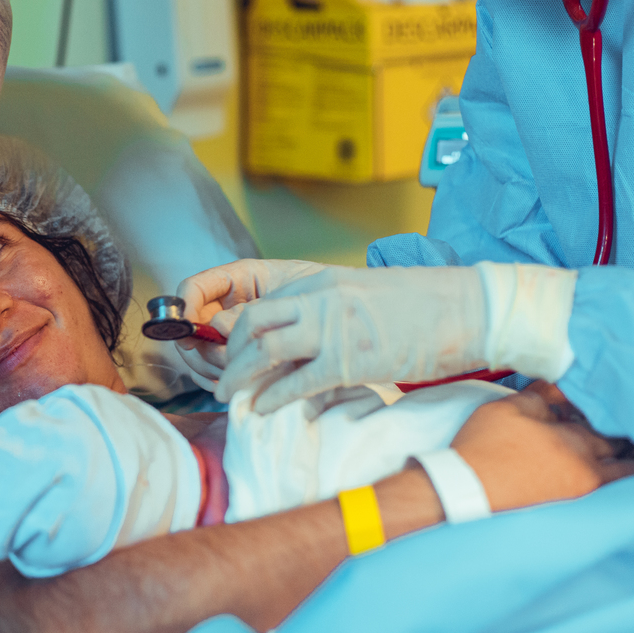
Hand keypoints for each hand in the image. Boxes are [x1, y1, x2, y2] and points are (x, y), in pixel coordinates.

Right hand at [173, 260, 327, 388]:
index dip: (184, 307)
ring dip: (212, 367)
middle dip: (202, 347)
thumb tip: (217, 327)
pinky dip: (219, 381)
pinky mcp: (239, 358)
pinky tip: (242, 386)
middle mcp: (227, 305)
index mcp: (238, 279)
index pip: (194, 287)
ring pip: (198, 353)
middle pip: (190, 327)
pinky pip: (212, 372)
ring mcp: (230, 333)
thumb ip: (255, 307)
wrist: (355, 314)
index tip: (189, 329)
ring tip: (240, 377)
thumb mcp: (293, 293)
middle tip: (226, 362)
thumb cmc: (327, 294)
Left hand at [215, 265, 489, 409]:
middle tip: (224, 377)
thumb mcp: (363, 296)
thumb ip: (330, 310)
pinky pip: (297, 381)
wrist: (469, 309)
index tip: (230, 353)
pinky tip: (262, 410)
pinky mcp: (350, 360)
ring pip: (263, 351)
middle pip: (251, 324)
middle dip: (229, 354)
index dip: (238, 332)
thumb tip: (308, 336)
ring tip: (229, 397)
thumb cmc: (424, 307)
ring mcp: (332, 329)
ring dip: (240, 377)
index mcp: (321, 283)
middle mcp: (319, 300)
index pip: (262, 305)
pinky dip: (273, 397)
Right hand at [452, 381, 633, 511]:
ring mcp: (581, 491)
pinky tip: (600, 469)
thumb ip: (542, 395)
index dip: (598, 411)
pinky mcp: (570, 505)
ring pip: (617, 474)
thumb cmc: (486, 447)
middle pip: (617, 449)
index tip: (587, 408)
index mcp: (577, 442)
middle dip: (615, 436)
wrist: (469, 487)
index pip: (604, 422)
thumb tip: (560, 390)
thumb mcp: (509, 407)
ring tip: (612, 450)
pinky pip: (603, 489)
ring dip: (617, 460)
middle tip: (607, 427)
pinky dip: (609, 478)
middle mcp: (588, 470)